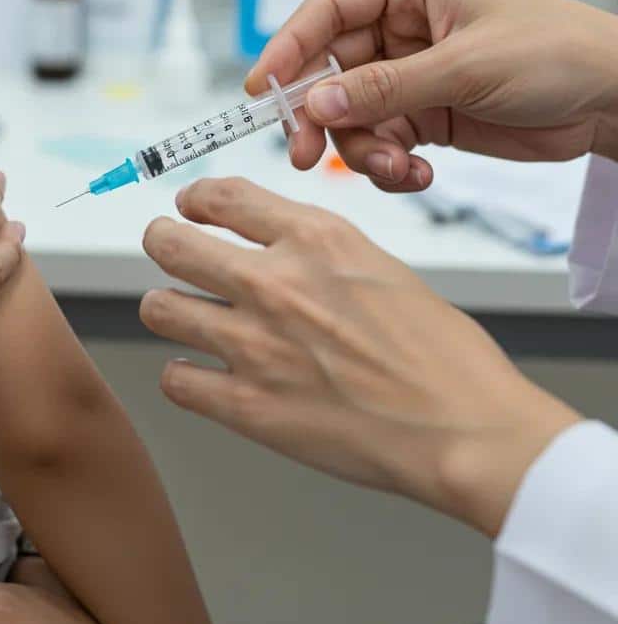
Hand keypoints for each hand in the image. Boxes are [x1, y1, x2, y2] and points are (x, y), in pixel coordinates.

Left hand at [140, 177, 581, 537]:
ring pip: (159, 307)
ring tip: (185, 314)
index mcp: (315, 238)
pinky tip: (204, 375)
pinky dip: (184, 375)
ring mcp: (256, 345)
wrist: (465, 429)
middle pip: (169, 243)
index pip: (220, 195)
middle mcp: (276, 282)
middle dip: (162, 241)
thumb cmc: (439, 352)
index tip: (188, 208)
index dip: (194, 199)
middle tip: (168, 250)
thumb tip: (262, 245)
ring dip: (168, 307)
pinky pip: (175, 378)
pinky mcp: (249, 406)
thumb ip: (312, 250)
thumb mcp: (376, 265)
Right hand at [245, 0, 617, 191]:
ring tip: (396, 167)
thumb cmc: (557, 53)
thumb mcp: (466, 66)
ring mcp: (409, 71)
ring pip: (349, 112)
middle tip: (304, 153)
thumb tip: (316, 102)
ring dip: (361, 147)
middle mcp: (402, 25)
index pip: (328, 10)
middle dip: (318, 113)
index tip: (264, 90)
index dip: (289, 47)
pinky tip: (416, 173)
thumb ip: (386, 86)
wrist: (613, 100)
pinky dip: (387, 162)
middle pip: (328, 67)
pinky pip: (379, 138)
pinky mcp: (423, 112)